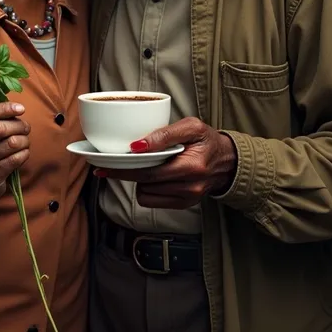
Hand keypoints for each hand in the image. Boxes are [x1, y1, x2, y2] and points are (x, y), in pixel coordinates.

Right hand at [0, 102, 29, 215]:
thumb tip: (18, 109)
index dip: (6, 108)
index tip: (21, 109)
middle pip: (0, 128)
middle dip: (19, 126)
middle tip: (26, 129)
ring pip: (12, 143)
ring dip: (24, 141)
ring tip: (24, 143)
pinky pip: (16, 159)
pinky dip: (24, 154)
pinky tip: (22, 154)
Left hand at [95, 117, 236, 209]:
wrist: (227, 160)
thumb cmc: (207, 139)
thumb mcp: (190, 126)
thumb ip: (164, 134)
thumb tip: (137, 146)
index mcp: (191, 167)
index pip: (150, 171)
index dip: (125, 168)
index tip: (105, 164)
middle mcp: (190, 187)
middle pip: (145, 183)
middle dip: (124, 174)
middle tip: (106, 167)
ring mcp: (187, 199)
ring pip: (146, 195)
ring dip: (138, 181)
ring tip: (141, 165)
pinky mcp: (183, 204)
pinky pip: (153, 201)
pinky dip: (147, 189)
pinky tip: (150, 176)